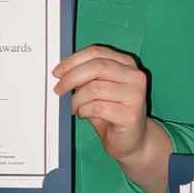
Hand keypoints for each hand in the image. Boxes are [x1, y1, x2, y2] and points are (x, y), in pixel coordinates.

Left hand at [53, 45, 148, 162]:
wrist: (132, 139)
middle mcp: (135, 76)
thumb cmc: (114, 113)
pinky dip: (84, 111)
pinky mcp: (130, 114)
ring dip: (77, 99)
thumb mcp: (99, 88)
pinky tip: (84, 114)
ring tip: (74, 107)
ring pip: (95, 88)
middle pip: (97, 67)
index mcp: (127, 64)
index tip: (58, 71)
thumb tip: (63, 71)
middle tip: (59, 89)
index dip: (73, 60)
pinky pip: (98, 107)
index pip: (97, 52)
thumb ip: (87, 76)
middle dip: (71, 77)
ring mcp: (135, 95)